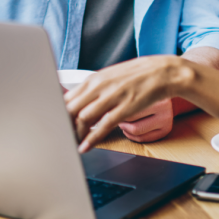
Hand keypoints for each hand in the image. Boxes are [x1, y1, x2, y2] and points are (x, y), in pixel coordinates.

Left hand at [64, 55, 191, 152]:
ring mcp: (112, 97)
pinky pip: (103, 125)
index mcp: (94, 78)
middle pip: (71, 108)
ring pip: (84, 117)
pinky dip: (92, 138)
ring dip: (75, 133)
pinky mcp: (124, 108)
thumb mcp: (110, 77)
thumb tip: (79, 99)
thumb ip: (94, 88)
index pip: (67, 97)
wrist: (163, 72)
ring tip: (72, 143)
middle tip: (60, 136)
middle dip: (63, 124)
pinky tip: (86, 146)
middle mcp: (100, 86)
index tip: (55, 123)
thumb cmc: (137, 75)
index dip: (59, 113)